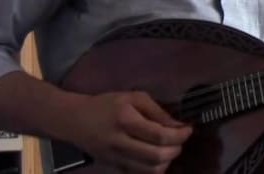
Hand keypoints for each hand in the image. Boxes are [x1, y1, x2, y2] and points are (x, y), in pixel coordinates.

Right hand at [65, 91, 192, 172]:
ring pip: (150, 170)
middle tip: (181, 139)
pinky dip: (155, 169)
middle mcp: (120, 142)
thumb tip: (178, 124)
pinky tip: (158, 157)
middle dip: (176, 149)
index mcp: (125, 120)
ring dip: (168, 161)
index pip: (159, 135)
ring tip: (170, 148)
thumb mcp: (132, 97)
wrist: (75, 121)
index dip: (179, 135)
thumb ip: (157, 110)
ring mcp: (116, 159)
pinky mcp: (115, 168)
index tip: (188, 129)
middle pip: (157, 156)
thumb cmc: (106, 105)